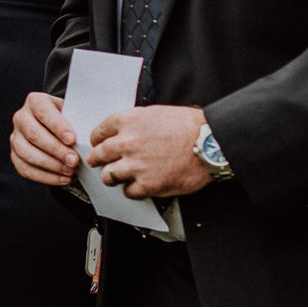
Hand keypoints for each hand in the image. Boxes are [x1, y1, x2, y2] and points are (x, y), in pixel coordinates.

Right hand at [11, 92, 78, 185]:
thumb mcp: (73, 113)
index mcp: (35, 102)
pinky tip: (63, 179)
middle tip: (74, 160)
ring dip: (50, 164)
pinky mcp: (15, 155)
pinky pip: (25, 168)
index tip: (72, 140)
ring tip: (70, 171)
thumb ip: (78, 121)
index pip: (44, 112)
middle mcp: (21, 118)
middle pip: (33, 134)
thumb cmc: (69, 120)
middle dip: (55, 149)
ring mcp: (16, 137)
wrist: (57, 128)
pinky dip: (45, 177)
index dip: (57, 126)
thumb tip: (89, 136)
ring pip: (26, 152)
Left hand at [87, 105, 210, 198]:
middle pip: (99, 155)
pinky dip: (131, 190)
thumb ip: (134, 123)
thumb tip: (122, 132)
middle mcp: (128, 143)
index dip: (97, 140)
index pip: (99, 132)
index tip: (97, 144)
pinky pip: (129, 192)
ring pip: (109, 176)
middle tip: (97, 161)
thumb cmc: (189, 126)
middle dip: (97, 159)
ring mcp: (137, 165)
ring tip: (115, 176)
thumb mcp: (155, 114)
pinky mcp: (149, 184)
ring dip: (112, 177)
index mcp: (128, 121)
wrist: (210, 143)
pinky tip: (136, 186)